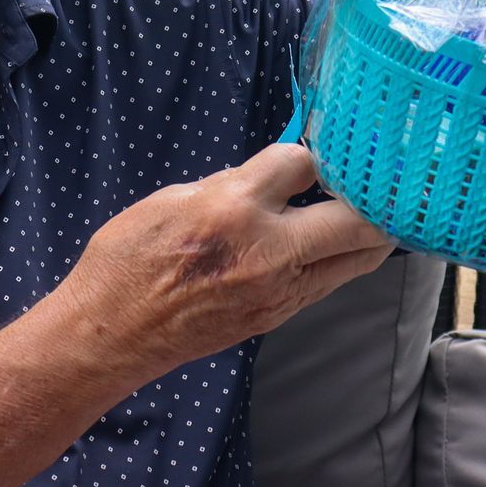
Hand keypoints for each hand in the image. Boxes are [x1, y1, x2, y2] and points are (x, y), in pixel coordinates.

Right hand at [52, 144, 392, 385]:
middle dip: (371, 196)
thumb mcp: (174, 198)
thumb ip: (231, 184)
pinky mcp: (278, 316)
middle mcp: (268, 252)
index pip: (302, 164)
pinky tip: (328, 242)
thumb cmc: (129, 258)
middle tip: (371, 181)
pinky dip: (339, 257)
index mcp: (234, 209)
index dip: (308, 154)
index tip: (307, 155)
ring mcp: (280, 291)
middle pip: (358, 221)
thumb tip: (269, 178)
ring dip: (367, 231)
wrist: (114, 333)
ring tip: (364, 209)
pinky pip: (329, 281)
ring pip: (357, 259)